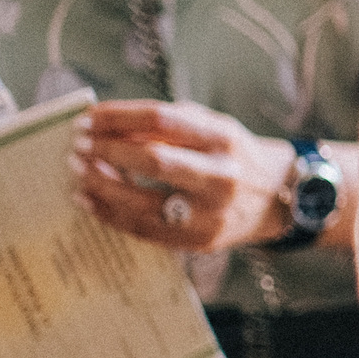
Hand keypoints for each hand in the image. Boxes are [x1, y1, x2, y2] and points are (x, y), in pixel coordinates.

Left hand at [71, 101, 294, 251]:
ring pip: (143, 202)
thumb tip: (110, 126)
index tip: (89, 118)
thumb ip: (170, 126)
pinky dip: (111, 214)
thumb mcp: (214, 129)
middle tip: (78, 146)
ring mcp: (212, 213)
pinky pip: (145, 229)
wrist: (280, 199)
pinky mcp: (200, 240)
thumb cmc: (235, 157)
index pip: (163, 119)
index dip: (119, 117)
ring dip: (101, 185)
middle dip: (107, 151)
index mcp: (225, 139)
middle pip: (154, 160)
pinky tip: (91, 201)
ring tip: (78, 173)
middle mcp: (223, 176)